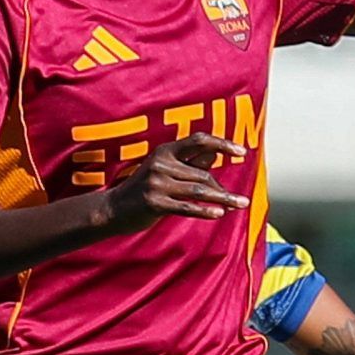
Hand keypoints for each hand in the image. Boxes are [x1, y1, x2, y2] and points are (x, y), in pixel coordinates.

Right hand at [98, 131, 249, 234]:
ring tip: (240, 204)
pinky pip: (187, 207)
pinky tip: (219, 213)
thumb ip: (188, 163)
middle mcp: (161, 163)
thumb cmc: (143, 190)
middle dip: (221, 189)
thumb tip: (215, 154)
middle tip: (238, 200)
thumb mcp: (164, 171)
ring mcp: (157, 183)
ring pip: (199, 190)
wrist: (113, 209)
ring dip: (223, 198)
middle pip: (202, 173)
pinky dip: (205, 210)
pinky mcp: (155, 203)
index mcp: (165, 151)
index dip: (222, 143)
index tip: (242, 151)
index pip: (199, 141)